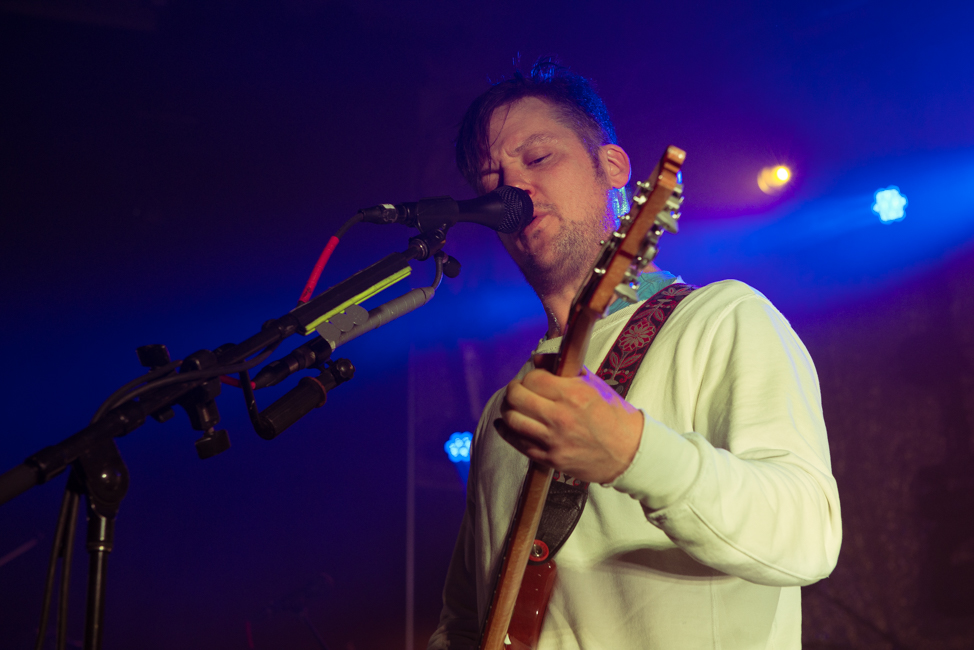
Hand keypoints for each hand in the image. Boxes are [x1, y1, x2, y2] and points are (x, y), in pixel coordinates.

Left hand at [496, 356, 643, 483]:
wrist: (629, 452)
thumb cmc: (614, 416)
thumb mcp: (594, 385)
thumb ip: (564, 370)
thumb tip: (537, 359)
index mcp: (572, 394)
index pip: (533, 378)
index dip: (530, 377)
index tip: (534, 380)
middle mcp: (560, 417)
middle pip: (516, 397)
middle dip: (513, 390)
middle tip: (517, 390)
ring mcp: (553, 440)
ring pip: (512, 419)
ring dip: (508, 410)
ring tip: (513, 406)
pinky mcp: (550, 458)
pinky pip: (517, 442)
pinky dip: (506, 430)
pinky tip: (505, 424)